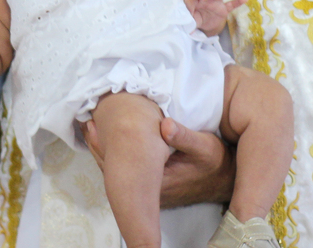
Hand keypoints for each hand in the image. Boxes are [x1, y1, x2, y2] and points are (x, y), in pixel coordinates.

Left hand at [80, 116, 234, 207]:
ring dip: (107, 148)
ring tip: (93, 124)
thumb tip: (165, 124)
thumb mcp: (205, 146)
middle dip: (100, 145)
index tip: (93, 124)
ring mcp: (150, 191)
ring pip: (118, 171)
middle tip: (88, 120)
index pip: (120, 168)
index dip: (103, 146)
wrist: (225, 180)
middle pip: (113, 170)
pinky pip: (127, 171)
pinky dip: (117, 153)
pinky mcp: (152, 186)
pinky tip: (110, 135)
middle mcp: (150, 192)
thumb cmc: (215, 163)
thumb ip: (184, 136)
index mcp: (158, 183)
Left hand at [185, 0, 246, 36]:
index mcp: (195, 1)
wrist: (205, 24)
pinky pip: (231, 4)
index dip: (191, 1)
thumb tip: (189, 29)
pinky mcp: (224, 8)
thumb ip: (189, 21)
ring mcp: (216, 2)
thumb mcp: (190, 20)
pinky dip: (238, 1)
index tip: (191, 5)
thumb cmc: (196, 18)